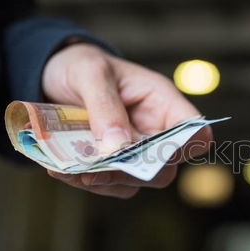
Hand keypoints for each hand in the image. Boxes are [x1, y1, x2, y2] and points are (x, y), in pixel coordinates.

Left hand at [40, 43, 211, 196]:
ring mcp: (136, 151)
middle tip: (95, 170)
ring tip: (70, 171)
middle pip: (166, 168)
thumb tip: (118, 147)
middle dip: (132, 173)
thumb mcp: (91, 74)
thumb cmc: (81, 65)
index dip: (185, 146)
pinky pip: (111, 185)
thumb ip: (105, 107)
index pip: (195, 132)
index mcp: (163, 102)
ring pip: (136, 183)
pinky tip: (63, 171)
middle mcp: (155, 131)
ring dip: (105, 181)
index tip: (152, 151)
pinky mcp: (114, 165)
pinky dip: (89, 182)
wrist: (53, 73)